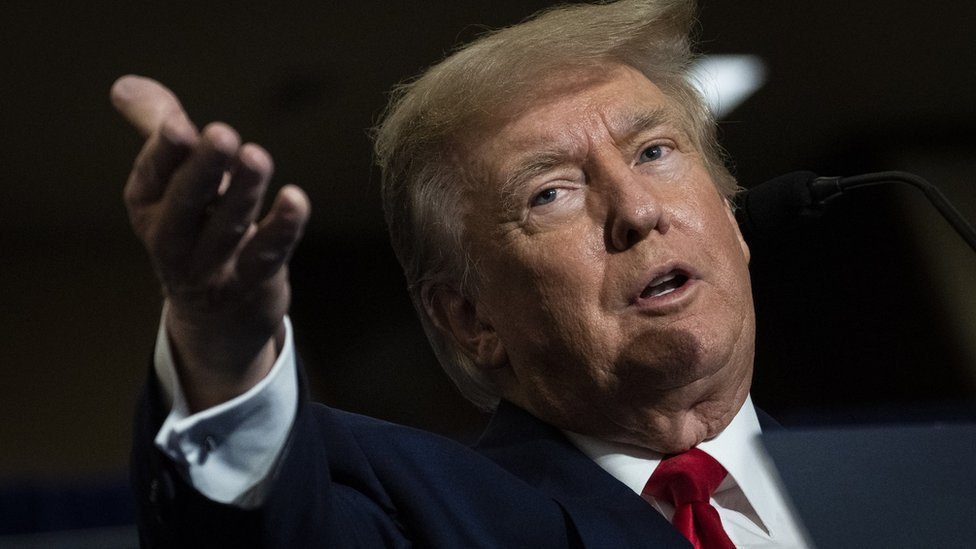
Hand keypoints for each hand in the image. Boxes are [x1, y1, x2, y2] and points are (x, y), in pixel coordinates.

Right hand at [111, 75, 309, 410]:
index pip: (153, 175)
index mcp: (148, 205)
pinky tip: (295, 200)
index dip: (165, 151)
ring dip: (243, 193)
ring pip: (226, 229)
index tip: (179, 124)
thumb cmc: (198, 226)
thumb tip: (126, 86)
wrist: (218, 313)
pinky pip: (265, 258)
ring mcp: (210, 268)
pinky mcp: (250, 284)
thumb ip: (159, 130)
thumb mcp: (174, 180)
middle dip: (203, 170)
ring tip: (257, 158)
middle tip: (223, 134)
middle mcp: (172, 239)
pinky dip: (280, 230)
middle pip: (187, 204)